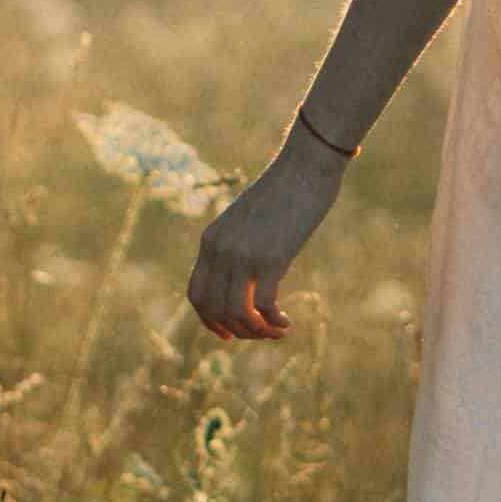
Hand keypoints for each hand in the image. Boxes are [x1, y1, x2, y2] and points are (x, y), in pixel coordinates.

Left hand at [190, 124, 345, 341]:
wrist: (304, 167)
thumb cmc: (283, 192)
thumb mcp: (249, 221)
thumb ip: (240, 245)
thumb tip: (247, 276)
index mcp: (211, 240)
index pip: (196, 294)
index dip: (210, 321)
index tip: (231, 334)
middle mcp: (220, 250)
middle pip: (214, 309)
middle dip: (237, 331)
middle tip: (262, 334)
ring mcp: (243, 255)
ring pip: (237, 314)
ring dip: (256, 332)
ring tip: (277, 332)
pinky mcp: (271, 259)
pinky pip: (263, 307)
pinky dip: (273, 323)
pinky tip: (286, 323)